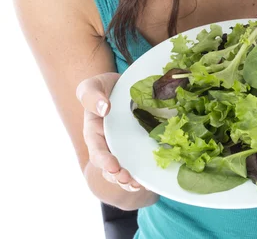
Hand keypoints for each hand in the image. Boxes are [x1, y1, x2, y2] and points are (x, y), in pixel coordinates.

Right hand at [76, 72, 158, 200]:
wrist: (119, 86)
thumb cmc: (102, 87)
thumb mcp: (92, 86)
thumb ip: (92, 96)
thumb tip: (103, 108)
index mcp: (94, 133)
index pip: (97, 151)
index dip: (104, 161)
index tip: (114, 167)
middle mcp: (108, 145)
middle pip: (110, 168)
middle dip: (119, 177)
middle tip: (130, 180)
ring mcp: (123, 148)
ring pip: (123, 171)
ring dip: (130, 181)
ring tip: (139, 185)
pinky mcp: (137, 147)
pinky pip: (139, 163)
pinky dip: (144, 173)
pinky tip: (152, 179)